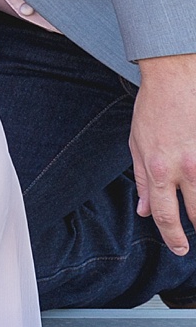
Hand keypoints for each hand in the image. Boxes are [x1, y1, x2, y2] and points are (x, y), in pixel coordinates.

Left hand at [133, 53, 195, 254]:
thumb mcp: (137, 145)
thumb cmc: (153, 109)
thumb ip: (144, 181)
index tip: (178, 248)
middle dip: (195, 230)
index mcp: (159, 168)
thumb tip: (145, 210)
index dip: (172, 237)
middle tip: (192, 237)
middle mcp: (186, 168)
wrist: (175, 78)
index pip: (166, 215)